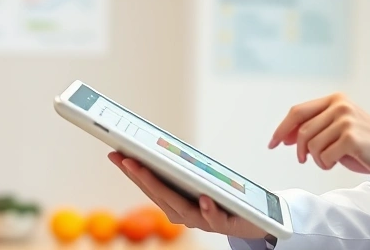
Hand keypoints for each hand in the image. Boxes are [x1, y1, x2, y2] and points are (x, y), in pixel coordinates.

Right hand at [107, 151, 267, 239]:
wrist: (254, 219)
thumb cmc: (223, 195)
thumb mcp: (200, 178)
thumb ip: (182, 168)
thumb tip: (160, 144)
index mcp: (175, 204)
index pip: (149, 186)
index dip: (131, 171)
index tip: (115, 153)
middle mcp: (184, 215)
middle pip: (160, 195)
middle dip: (140, 176)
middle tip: (125, 158)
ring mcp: (203, 221)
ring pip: (181, 208)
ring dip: (163, 189)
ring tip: (147, 171)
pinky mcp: (226, 224)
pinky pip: (215, 218)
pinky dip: (208, 210)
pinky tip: (204, 198)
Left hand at [268, 93, 369, 180]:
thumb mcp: (339, 130)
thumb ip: (316, 128)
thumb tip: (285, 136)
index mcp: (336, 100)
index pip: (298, 111)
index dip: (282, 128)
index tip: (273, 142)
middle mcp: (340, 106)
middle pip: (301, 130)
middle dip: (299, 149)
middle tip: (303, 159)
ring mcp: (346, 120)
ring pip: (311, 144)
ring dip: (317, 158)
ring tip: (331, 159)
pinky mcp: (351, 137)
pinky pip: (324, 156)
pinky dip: (326, 164)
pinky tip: (338, 162)